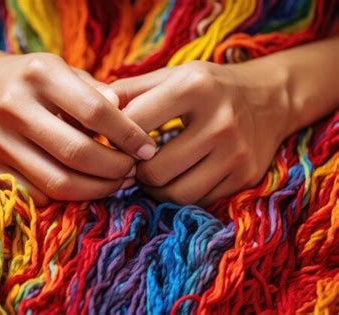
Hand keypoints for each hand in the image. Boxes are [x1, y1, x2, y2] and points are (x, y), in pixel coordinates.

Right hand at [0, 52, 155, 204]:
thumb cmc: (26, 78)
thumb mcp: (59, 69)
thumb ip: (94, 90)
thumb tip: (126, 112)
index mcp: (39, 75)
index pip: (96, 112)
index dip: (129, 135)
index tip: (147, 147)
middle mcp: (15, 107)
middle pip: (78, 153)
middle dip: (117, 168)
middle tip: (134, 169)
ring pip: (59, 182)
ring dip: (98, 189)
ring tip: (116, 182)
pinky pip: (39, 195)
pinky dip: (68, 197)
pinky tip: (85, 187)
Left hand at [111, 60, 290, 205]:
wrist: (269, 98)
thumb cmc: (207, 86)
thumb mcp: (171, 76)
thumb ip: (129, 90)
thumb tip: (92, 107)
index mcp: (193, 87)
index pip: (133, 125)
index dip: (114, 139)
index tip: (113, 142)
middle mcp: (219, 121)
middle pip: (153, 170)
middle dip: (134, 171)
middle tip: (132, 164)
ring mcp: (235, 153)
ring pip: (175, 194)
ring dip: (154, 189)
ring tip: (150, 173)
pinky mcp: (245, 176)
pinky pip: (198, 201)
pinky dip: (180, 194)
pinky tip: (177, 178)